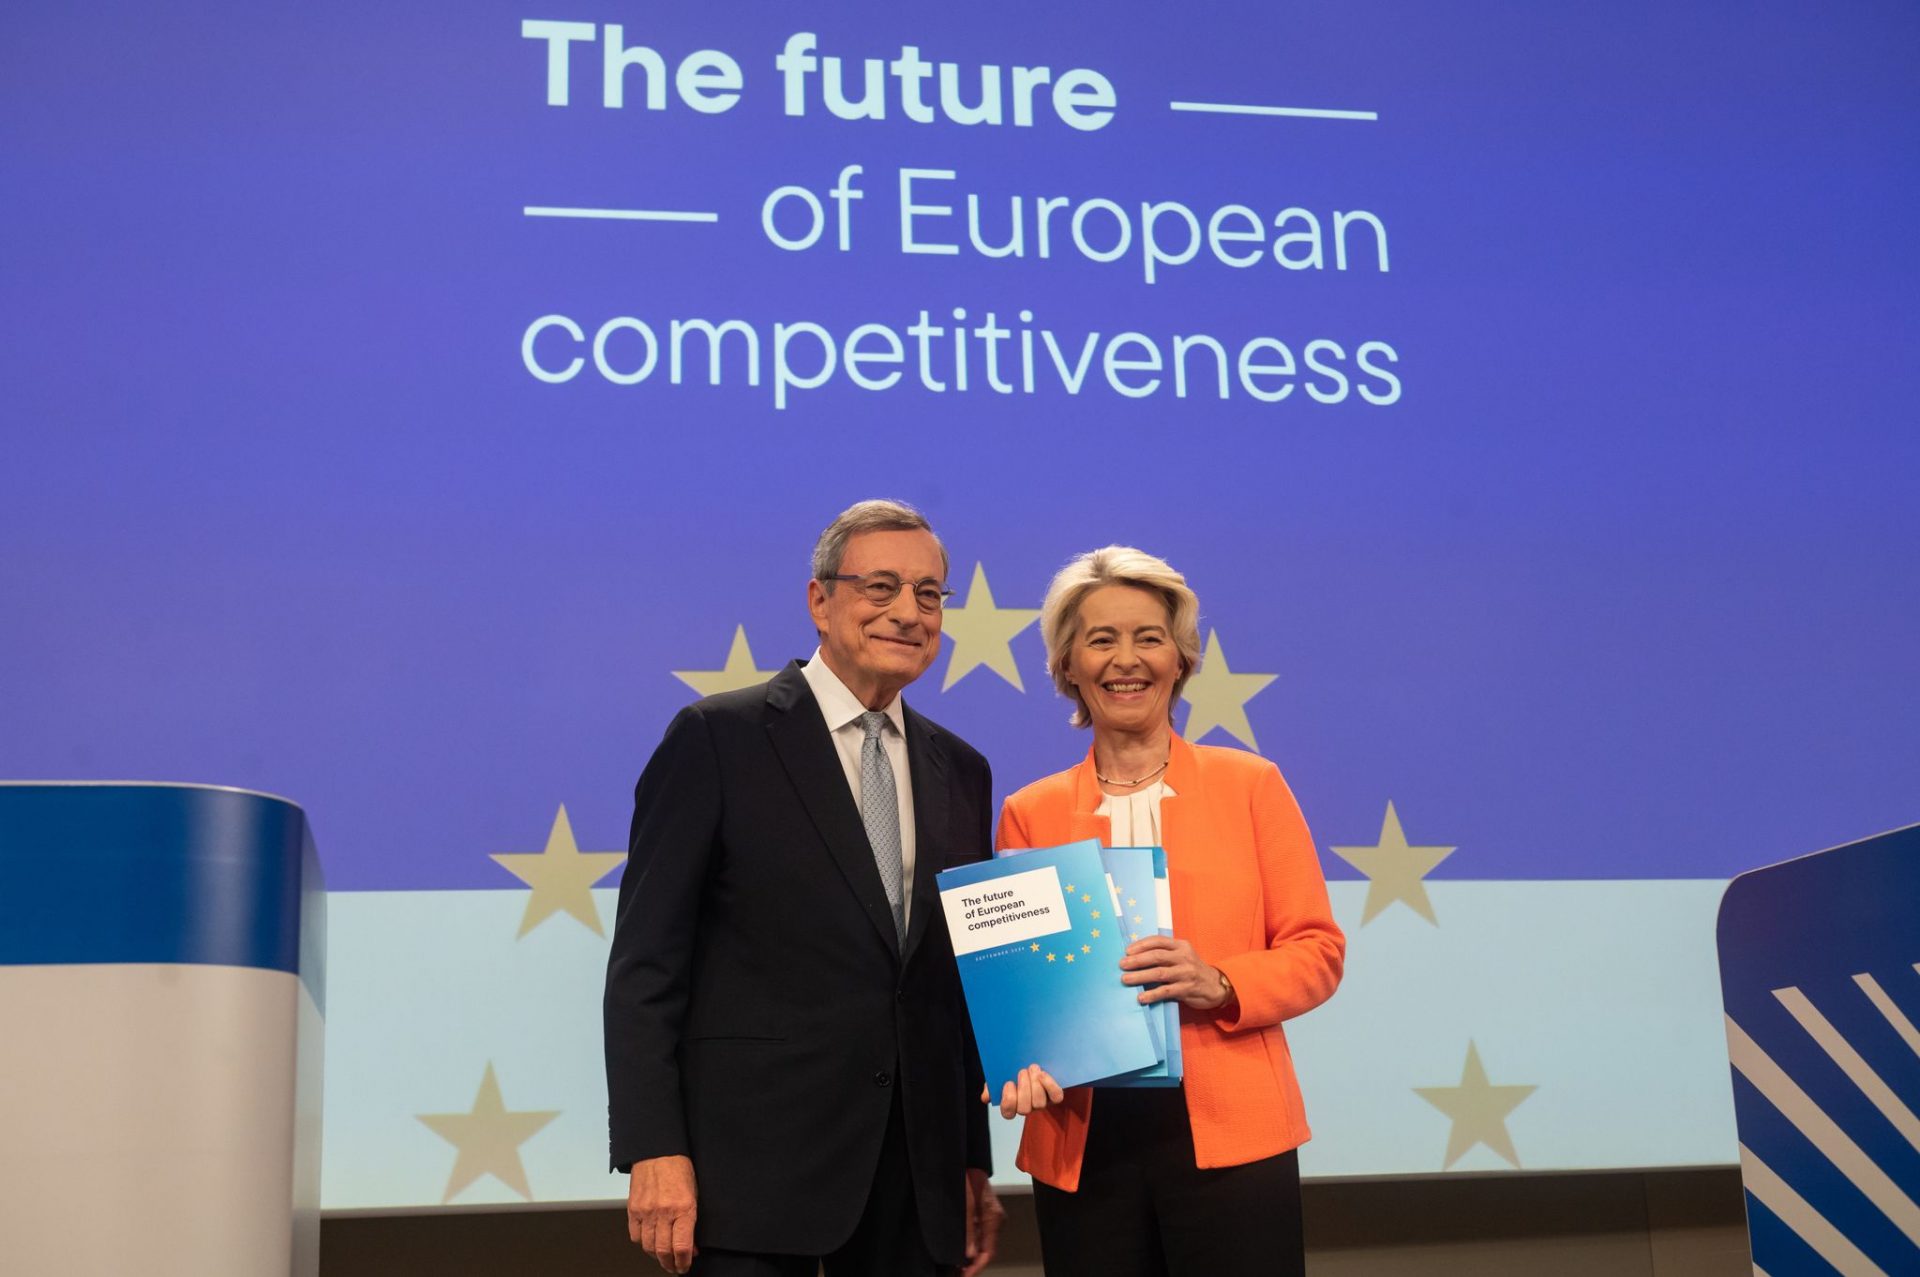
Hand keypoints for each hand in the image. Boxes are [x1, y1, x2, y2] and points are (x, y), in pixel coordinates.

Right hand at [626, 1154, 697, 1272]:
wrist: (658, 1151)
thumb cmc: (680, 1169)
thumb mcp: (694, 1195)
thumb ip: (692, 1222)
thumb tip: (691, 1247)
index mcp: (683, 1208)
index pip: (681, 1246)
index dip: (683, 1262)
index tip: (685, 1266)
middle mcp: (663, 1212)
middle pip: (663, 1251)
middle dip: (670, 1264)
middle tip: (674, 1267)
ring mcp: (645, 1211)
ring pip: (647, 1247)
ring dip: (656, 1257)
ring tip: (663, 1258)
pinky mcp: (632, 1209)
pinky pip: (635, 1236)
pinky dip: (642, 1243)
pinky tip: (649, 1242)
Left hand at [962, 1166, 1003, 1276]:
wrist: (966, 1159)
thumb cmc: (966, 1178)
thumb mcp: (965, 1204)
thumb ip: (968, 1229)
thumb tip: (969, 1254)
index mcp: (994, 1219)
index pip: (988, 1252)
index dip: (976, 1267)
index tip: (963, 1276)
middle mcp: (995, 1221)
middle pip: (985, 1250)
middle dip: (971, 1264)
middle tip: (955, 1274)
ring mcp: (989, 1218)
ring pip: (981, 1244)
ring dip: (969, 1256)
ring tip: (954, 1266)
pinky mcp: (981, 1214)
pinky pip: (977, 1235)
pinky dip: (968, 1245)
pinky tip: (957, 1251)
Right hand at [995, 1063, 1063, 1118]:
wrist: (1033, 1062)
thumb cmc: (1013, 1070)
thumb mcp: (999, 1075)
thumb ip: (991, 1085)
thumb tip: (985, 1097)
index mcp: (1012, 1104)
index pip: (1008, 1112)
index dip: (1008, 1100)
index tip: (1008, 1083)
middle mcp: (1027, 1106)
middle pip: (1024, 1109)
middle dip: (1023, 1089)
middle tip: (1022, 1071)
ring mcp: (1041, 1102)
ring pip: (1039, 1103)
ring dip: (1036, 1084)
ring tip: (1032, 1068)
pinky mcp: (1054, 1096)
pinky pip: (1056, 1096)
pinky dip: (1050, 1085)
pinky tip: (1043, 1073)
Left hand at [1120, 935, 1230, 1010]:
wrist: (1216, 986)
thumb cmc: (1192, 970)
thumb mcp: (1183, 956)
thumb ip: (1165, 954)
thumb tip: (1136, 956)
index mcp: (1181, 946)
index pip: (1158, 941)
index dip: (1141, 945)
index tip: (1127, 951)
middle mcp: (1184, 957)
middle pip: (1157, 956)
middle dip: (1137, 960)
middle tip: (1122, 965)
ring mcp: (1186, 973)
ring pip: (1159, 973)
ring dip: (1140, 976)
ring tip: (1125, 979)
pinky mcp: (1186, 989)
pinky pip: (1165, 991)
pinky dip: (1152, 994)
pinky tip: (1141, 998)